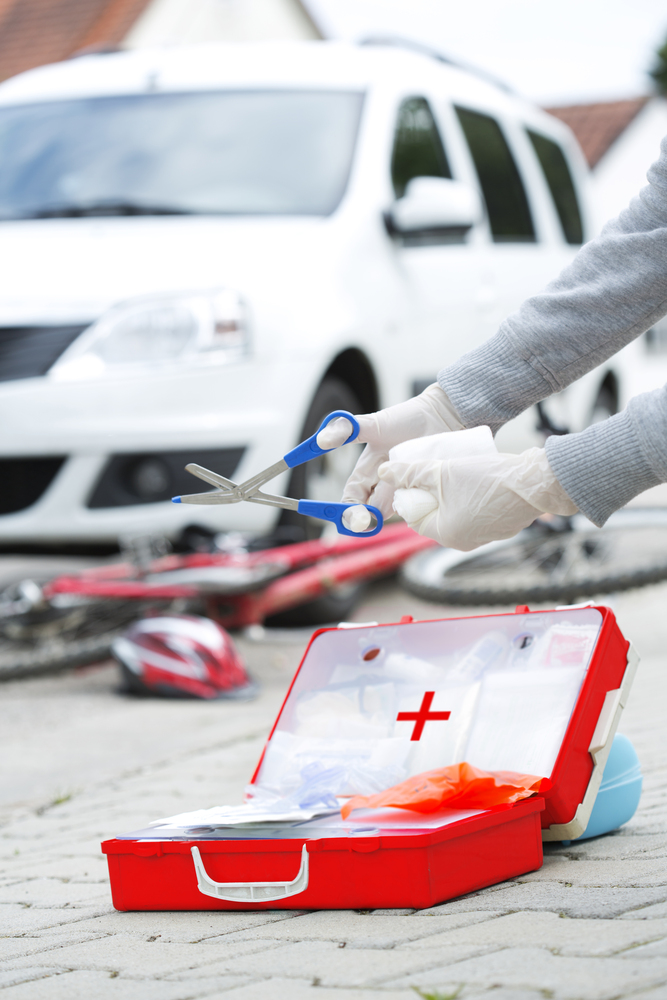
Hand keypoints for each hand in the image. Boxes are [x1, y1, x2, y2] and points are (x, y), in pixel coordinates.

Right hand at [341, 384, 463, 517]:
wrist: (441, 416)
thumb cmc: (406, 418)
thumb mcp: (373, 424)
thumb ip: (347, 430)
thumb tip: (321, 440)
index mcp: (366, 471)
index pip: (351, 498)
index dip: (346, 509)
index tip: (350, 514)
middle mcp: (383, 483)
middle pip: (369, 509)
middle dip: (364, 517)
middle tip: (365, 517)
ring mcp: (403, 488)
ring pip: (391, 510)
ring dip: (388, 510)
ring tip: (393, 499)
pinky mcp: (422, 491)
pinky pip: (415, 507)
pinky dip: (414, 506)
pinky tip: (416, 498)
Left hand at [380, 446, 576, 550]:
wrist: (535, 482)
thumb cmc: (488, 480)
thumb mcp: (443, 472)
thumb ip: (411, 472)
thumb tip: (384, 471)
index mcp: (446, 534)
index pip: (415, 518)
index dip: (411, 495)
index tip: (415, 476)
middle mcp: (464, 542)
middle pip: (435, 515)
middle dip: (431, 494)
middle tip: (435, 470)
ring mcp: (485, 536)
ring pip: (456, 512)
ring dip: (451, 494)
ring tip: (455, 471)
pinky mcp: (501, 526)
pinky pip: (476, 512)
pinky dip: (471, 498)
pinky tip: (475, 479)